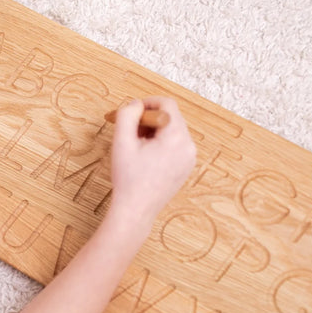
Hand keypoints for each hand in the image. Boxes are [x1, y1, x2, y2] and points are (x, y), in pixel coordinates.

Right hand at [110, 96, 196, 226]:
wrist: (136, 210)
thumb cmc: (128, 178)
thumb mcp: (122, 141)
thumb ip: (127, 114)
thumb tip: (135, 104)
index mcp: (176, 137)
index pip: (167, 104)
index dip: (147, 103)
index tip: (132, 112)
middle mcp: (188, 146)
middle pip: (171, 117)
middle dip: (149, 119)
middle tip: (130, 131)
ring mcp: (189, 158)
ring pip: (173, 130)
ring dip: (154, 131)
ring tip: (137, 146)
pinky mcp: (186, 167)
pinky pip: (176, 144)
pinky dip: (161, 143)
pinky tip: (145, 156)